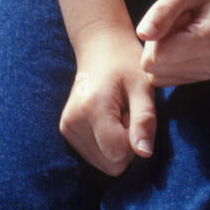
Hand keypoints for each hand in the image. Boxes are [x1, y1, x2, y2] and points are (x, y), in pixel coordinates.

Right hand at [60, 22, 156, 175]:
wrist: (100, 46)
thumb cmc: (126, 63)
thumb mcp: (143, 86)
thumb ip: (144, 120)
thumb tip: (144, 154)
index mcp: (92, 108)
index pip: (118, 154)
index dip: (134, 138)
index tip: (133, 111)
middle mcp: (72, 121)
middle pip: (111, 162)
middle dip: (126, 143)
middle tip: (127, 110)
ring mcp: (66, 127)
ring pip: (103, 162)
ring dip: (116, 142)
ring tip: (118, 111)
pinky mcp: (65, 130)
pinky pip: (95, 155)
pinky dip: (106, 141)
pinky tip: (108, 117)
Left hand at [136, 0, 209, 86]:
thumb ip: (163, 11)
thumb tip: (143, 34)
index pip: (156, 56)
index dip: (157, 31)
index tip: (178, 12)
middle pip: (154, 67)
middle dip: (158, 41)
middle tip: (180, 18)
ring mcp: (209, 72)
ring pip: (157, 74)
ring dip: (162, 50)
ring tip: (183, 26)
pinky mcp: (202, 74)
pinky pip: (165, 75)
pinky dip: (167, 57)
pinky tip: (183, 37)